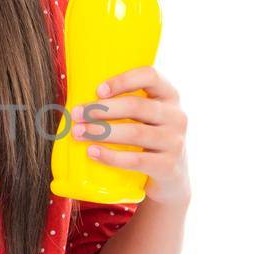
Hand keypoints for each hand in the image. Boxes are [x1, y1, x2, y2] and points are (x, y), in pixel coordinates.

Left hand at [69, 65, 190, 205]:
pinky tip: (92, 152)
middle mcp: (176, 116)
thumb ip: (123, 105)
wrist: (171, 177)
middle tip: (77, 115)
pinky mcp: (168, 166)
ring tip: (78, 133)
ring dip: (102, 132)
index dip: (123, 80)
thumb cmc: (148, 139)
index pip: (150, 76)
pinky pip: (135, 160)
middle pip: (136, 106)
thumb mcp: (145, 117)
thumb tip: (80, 103)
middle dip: (102, 110)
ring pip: (134, 133)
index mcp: (169, 96)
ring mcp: (175, 141)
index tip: (98, 90)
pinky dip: (110, 156)